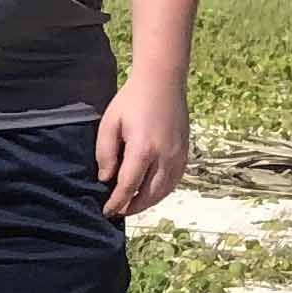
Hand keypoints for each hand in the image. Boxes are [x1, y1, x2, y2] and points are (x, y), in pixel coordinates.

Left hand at [95, 70, 189, 219]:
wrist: (162, 80)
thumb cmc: (131, 100)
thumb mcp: (109, 124)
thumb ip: (105, 154)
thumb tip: (106, 179)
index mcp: (143, 149)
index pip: (128, 186)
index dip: (117, 202)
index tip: (107, 211)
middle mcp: (165, 156)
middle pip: (150, 194)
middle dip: (133, 207)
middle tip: (118, 212)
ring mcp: (178, 154)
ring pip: (165, 190)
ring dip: (149, 202)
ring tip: (132, 205)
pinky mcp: (185, 151)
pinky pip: (175, 179)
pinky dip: (163, 191)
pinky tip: (151, 192)